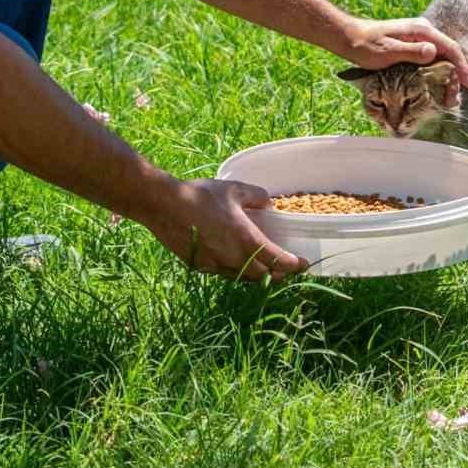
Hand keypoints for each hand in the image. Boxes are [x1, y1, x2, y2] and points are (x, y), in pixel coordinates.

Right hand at [145, 178, 307, 281]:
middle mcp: (234, 258)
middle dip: (278, 273)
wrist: (163, 206)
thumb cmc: (200, 195)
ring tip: (263, 264)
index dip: (294, 265)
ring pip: (244, 278)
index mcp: (246, 240)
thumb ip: (256, 196)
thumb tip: (268, 201)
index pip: (278, 261)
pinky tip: (234, 257)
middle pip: (264, 276)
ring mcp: (216, 266)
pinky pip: (226, 273)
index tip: (303, 263)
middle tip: (285, 265)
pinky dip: (236, 269)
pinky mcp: (201, 267)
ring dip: (257, 274)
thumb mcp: (233, 189)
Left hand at [338, 17, 467, 89]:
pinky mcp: (411, 46)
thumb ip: (411, 51)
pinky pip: (429, 61)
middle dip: (454, 78)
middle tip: (452, 100)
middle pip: (448, 55)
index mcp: (421, 30)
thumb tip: (433, 52)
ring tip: (446, 99)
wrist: (349, 38)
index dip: (461, 67)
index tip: (467, 84)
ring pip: (439, 59)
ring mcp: (417, 39)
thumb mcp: (388, 51)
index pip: (451, 48)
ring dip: (445, 78)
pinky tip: (434, 89)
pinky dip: (435, 75)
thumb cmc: (366, 45)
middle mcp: (423, 32)